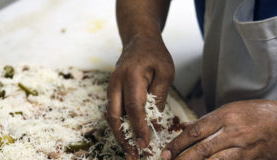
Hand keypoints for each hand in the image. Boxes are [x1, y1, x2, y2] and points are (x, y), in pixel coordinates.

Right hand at [106, 36, 173, 158]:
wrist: (139, 41)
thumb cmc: (155, 55)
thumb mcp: (165, 73)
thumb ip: (159, 98)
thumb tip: (154, 125)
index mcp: (131, 76)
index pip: (134, 108)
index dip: (139, 128)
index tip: (145, 144)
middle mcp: (116, 83)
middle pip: (114, 116)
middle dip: (123, 137)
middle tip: (133, 155)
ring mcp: (111, 87)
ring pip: (111, 116)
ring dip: (119, 134)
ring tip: (130, 150)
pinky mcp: (112, 91)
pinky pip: (114, 111)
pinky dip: (120, 125)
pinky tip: (128, 136)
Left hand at [161, 100, 276, 159]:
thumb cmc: (256, 114)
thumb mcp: (230, 109)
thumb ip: (206, 120)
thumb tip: (185, 126)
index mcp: (224, 116)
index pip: (195, 131)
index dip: (178, 143)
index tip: (166, 152)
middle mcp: (232, 132)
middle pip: (202, 148)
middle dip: (182, 158)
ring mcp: (243, 149)